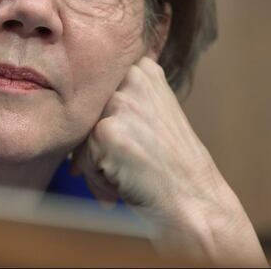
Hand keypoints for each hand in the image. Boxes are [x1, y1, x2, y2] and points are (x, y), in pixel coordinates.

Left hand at [71, 57, 266, 265]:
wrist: (196, 200)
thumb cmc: (172, 163)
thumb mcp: (155, 110)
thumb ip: (124, 95)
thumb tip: (74, 92)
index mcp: (142, 69)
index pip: (95, 90)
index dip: (104, 121)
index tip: (129, 140)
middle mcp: (131, 78)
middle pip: (85, 113)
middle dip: (99, 144)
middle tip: (132, 161)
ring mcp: (119, 103)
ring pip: (82, 137)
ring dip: (99, 163)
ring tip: (131, 173)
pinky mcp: (106, 130)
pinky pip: (82, 159)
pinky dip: (98, 179)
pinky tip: (127, 183)